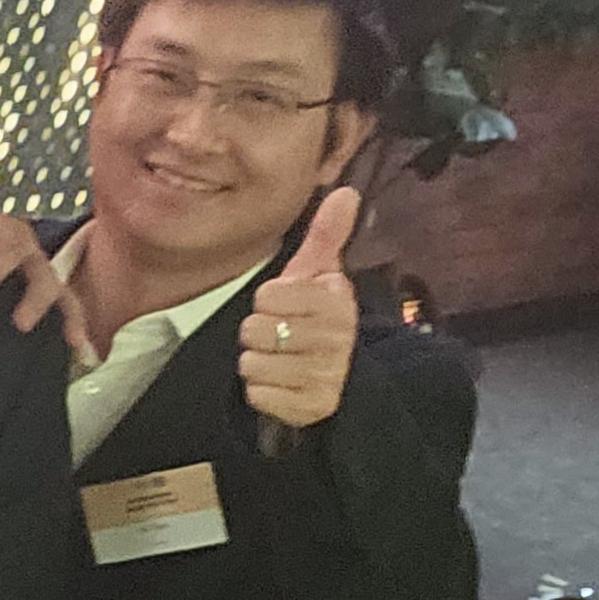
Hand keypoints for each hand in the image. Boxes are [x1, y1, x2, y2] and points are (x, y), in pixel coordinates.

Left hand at [0, 186, 91, 361]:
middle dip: (35, 299)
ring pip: (58, 290)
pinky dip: (74, 324)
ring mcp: (37, 269)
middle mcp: (27, 249)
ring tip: (68, 339)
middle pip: (41, 272)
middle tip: (22, 323)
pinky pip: (67, 306)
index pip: (5, 248)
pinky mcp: (43, 289)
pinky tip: (76, 346)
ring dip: (64, 314)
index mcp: (3, 229)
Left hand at [241, 186, 361, 429]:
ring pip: (251, 362)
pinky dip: (263, 390)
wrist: (346, 379)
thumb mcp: (323, 277)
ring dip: (260, 362)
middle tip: (285, 336)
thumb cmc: (319, 320)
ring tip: (284, 360)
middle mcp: (334, 339)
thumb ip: (327, 235)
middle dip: (262, 332)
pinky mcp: (309, 407)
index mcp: (335, 302)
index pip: (267, 295)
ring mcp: (323, 376)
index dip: (270, 301)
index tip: (289, 307)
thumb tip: (346, 191)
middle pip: (254, 330)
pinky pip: (257, 392)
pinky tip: (283, 384)